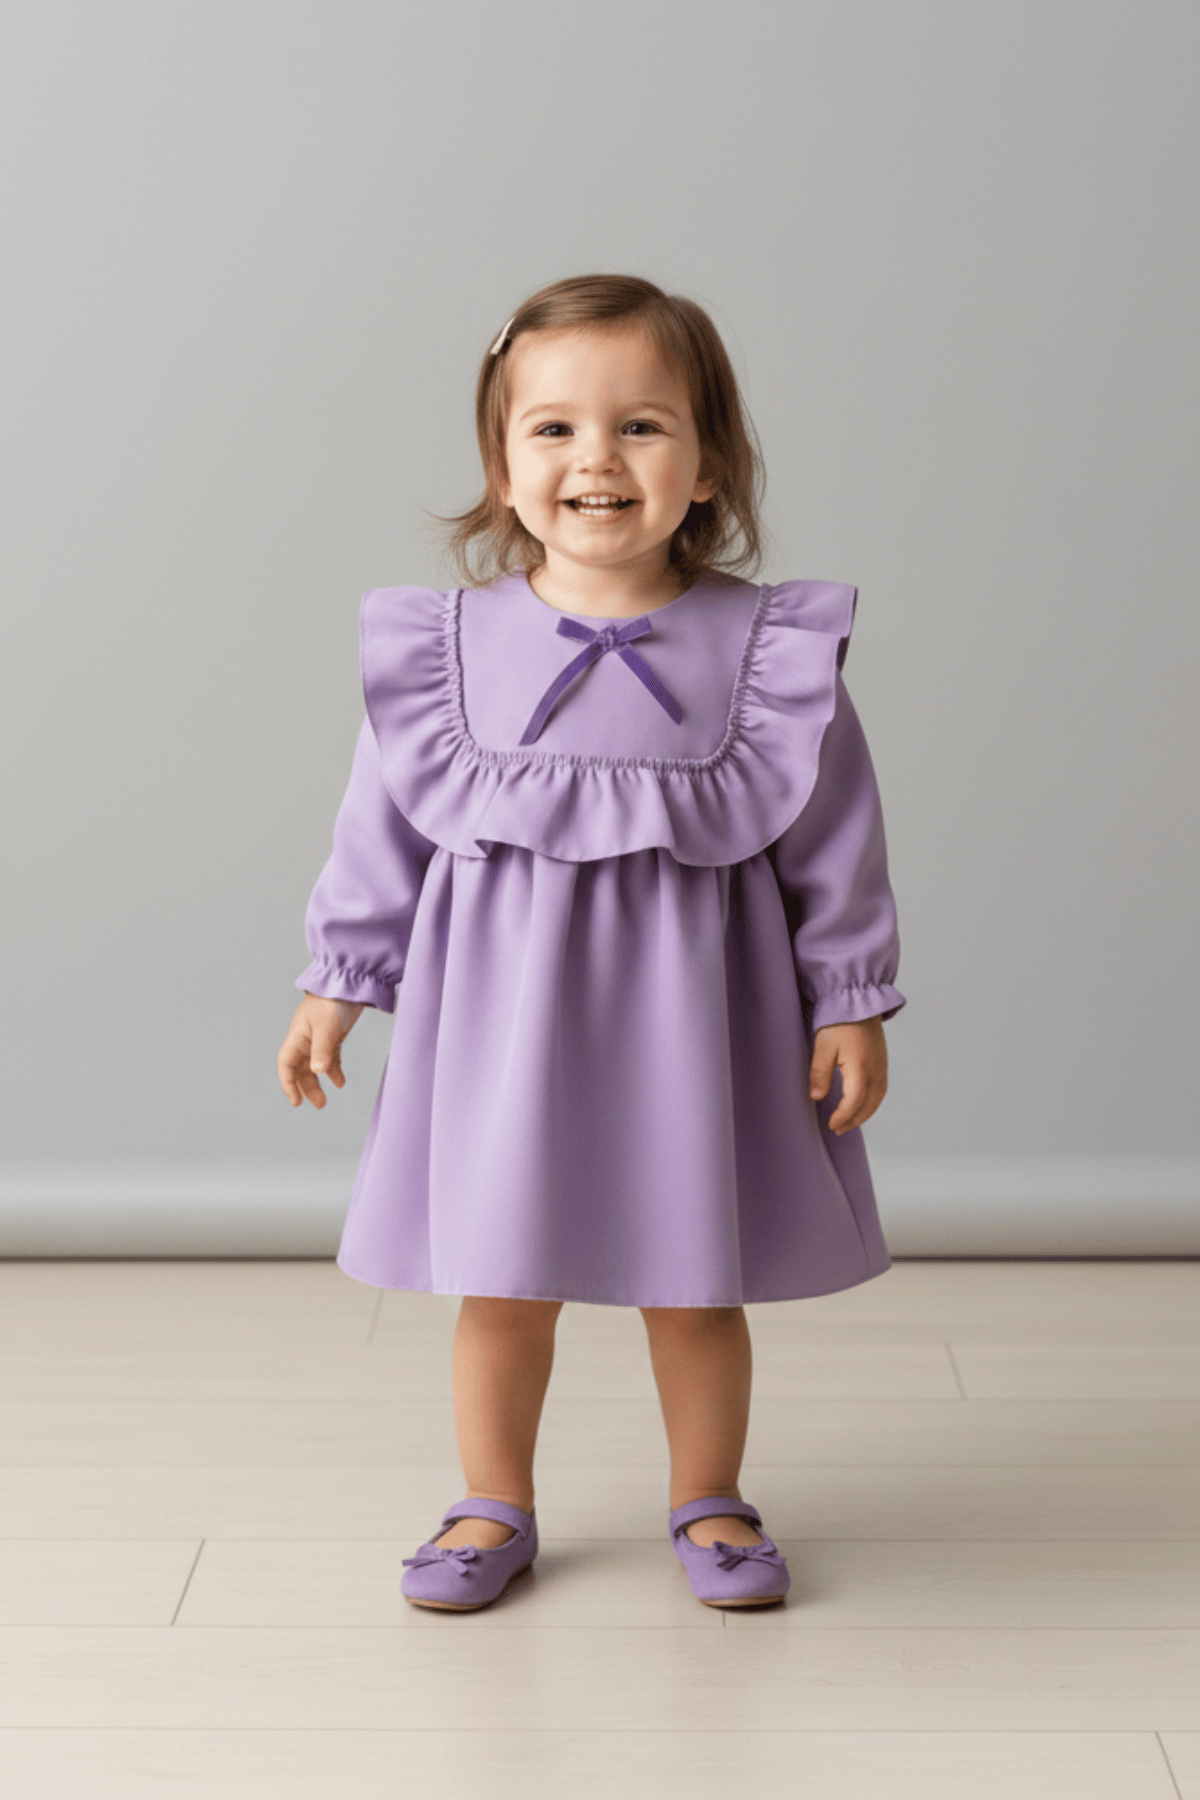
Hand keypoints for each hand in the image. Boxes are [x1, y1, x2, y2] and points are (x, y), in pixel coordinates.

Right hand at [277, 994, 364, 1108]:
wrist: (349, 981)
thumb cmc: (332, 999)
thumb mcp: (327, 1026)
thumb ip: (323, 1049)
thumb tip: (318, 1071)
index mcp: (298, 1036)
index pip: (286, 1065)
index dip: (288, 1084)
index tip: (296, 1101)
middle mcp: (305, 1039)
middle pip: (300, 1069)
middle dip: (306, 1088)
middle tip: (319, 1104)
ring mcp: (319, 1038)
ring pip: (314, 1066)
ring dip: (318, 1082)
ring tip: (326, 1099)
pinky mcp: (333, 1036)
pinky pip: (329, 1058)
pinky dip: (333, 1070)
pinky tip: (340, 1082)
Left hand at [808, 1016, 887, 1134]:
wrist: (858, 999)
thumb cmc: (838, 1021)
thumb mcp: (823, 1046)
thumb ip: (820, 1072)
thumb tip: (816, 1096)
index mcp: (861, 1068)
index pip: (854, 1102)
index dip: (843, 1117)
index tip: (831, 1125)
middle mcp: (876, 1070)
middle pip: (868, 1104)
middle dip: (854, 1120)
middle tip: (838, 1129)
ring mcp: (882, 1065)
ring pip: (877, 1098)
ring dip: (865, 1113)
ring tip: (849, 1122)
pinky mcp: (882, 1061)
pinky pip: (881, 1089)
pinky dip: (872, 1102)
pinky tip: (862, 1104)